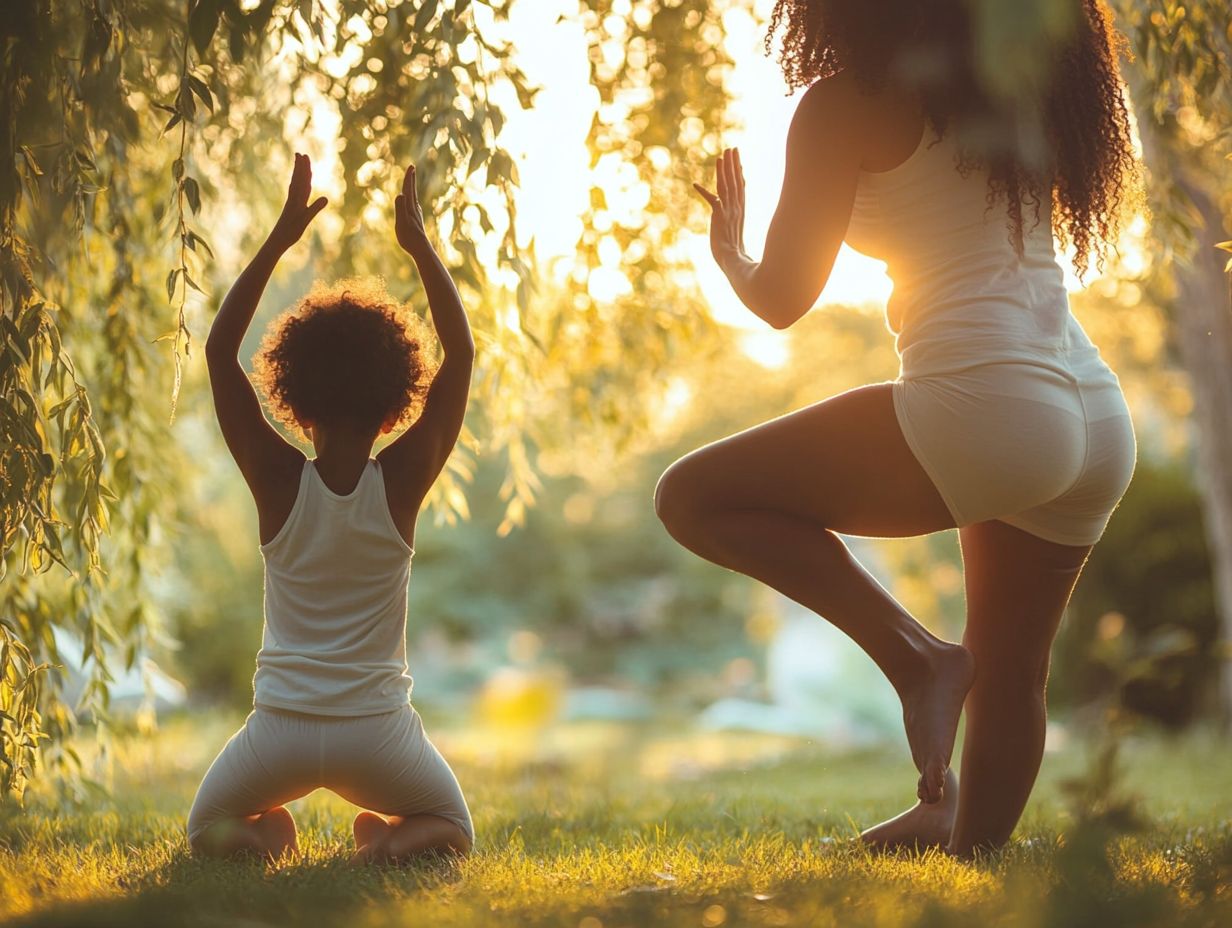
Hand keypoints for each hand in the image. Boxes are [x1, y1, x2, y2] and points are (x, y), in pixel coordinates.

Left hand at [269, 153, 326, 249]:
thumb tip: (326, 198)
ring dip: (298, 174)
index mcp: (298, 199)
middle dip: (300, 166)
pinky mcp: (291, 208)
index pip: (302, 180)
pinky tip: (298, 184)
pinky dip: (297, 185)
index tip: (304, 156)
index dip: (304, 168)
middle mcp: (294, 198)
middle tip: (301, 154)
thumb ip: (315, 208)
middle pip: (298, 179)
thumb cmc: (291, 231)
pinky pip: (295, 193)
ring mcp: (292, 202)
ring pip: (296, 185)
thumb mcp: (305, 220)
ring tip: (299, 164)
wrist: (278, 240)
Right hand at [394, 164, 428, 254]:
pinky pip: (413, 206)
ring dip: (412, 188)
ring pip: (413, 198)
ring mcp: (416, 214)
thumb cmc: (409, 237)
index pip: (408, 189)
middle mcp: (414, 209)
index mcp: (410, 207)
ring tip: (411, 182)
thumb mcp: (401, 222)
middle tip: (412, 168)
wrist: (421, 249)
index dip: (409, 178)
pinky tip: (412, 202)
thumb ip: (400, 208)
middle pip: (412, 191)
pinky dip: (412, 199)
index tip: (411, 167)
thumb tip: (401, 194)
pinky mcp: (416, 220)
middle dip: (411, 179)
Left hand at [693, 147, 745, 268]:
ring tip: (724, 154)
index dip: (739, 175)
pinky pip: (712, 198)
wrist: (733, 262)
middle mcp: (736, 208)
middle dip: (734, 164)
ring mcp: (729, 211)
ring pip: (727, 185)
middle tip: (732, 148)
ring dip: (724, 169)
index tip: (739, 163)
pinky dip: (703, 191)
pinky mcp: (719, 215)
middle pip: (735, 182)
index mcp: (740, 212)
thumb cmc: (735, 256)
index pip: (740, 189)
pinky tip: (694, 184)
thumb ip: (736, 232)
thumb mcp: (736, 239)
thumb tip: (736, 231)